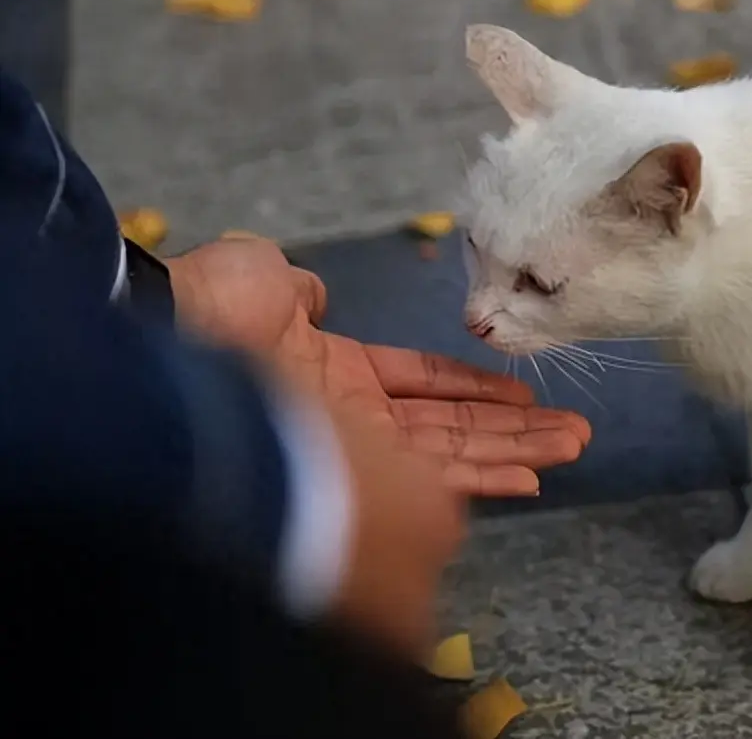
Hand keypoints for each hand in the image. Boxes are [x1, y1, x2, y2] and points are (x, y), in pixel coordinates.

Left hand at [166, 234, 589, 495]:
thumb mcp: (264, 275)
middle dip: (515, 429)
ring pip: (455, 454)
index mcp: (341, 371)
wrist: (173, 339)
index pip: (425, 384)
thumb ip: (299, 289)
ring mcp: (361, 447)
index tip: (526, 395)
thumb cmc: (217, 304)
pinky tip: (529, 479)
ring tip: (572, 450)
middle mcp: (357, 418)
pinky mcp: (361, 469)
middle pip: (453, 426)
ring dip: (516, 451)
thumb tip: (314, 296)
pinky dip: (484, 478)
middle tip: (575, 433)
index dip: (476, 389)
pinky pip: (435, 476)